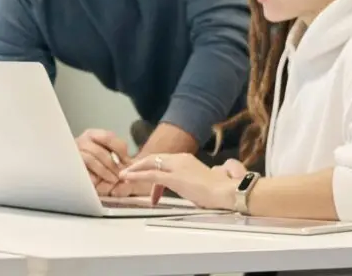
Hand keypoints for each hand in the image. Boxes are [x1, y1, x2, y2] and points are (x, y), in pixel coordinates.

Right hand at [75, 129, 130, 192]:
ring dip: (104, 171)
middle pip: (99, 151)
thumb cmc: (99, 163)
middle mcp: (81, 141)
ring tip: (112, 180)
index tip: (127, 162)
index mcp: (92, 135)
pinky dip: (92, 177)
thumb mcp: (110, 154)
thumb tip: (130, 164)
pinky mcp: (71, 166)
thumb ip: (120, 156)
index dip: (120, 150)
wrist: (76, 172)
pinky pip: (82, 172)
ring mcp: (74, 154)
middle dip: (112, 164)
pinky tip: (98, 182)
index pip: (108, 137)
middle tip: (120, 175)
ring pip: (90, 160)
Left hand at [120, 152, 238, 208]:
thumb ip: (188, 180)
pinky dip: (137, 175)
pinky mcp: (174, 177)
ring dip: (135, 170)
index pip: (163, 160)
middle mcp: (180, 159)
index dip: (150, 166)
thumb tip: (184, 186)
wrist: (227, 192)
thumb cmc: (218, 191)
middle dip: (139, 166)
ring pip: (149, 164)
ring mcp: (176, 167)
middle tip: (128, 173)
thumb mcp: (199, 182)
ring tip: (125, 176)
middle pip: (153, 159)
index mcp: (186, 159)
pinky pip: (150, 175)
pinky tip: (128, 178)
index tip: (143, 173)